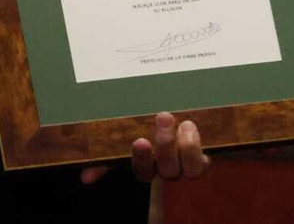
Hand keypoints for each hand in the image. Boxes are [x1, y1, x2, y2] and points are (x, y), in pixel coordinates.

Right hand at [79, 111, 208, 184]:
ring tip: (185, 124)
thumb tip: (86, 177)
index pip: (143, 171)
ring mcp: (190, 164)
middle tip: (163, 116)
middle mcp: (170, 168)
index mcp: (149, 165)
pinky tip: (192, 126)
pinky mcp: (207, 155)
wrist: (186, 119)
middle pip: (168, 169)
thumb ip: (107, 158)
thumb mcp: (126, 139)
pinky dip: (199, 145)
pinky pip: (207, 159)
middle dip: (165, 145)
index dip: (142, 160)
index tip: (139, 140)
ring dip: (187, 147)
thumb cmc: (148, 129)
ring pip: (191, 169)